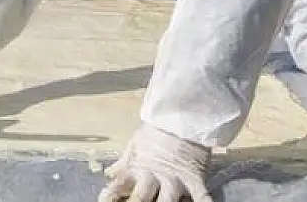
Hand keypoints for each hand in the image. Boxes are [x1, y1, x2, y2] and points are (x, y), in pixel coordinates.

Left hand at [98, 124, 213, 201]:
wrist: (183, 113)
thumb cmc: (157, 128)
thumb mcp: (135, 144)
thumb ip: (123, 163)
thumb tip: (109, 173)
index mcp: (137, 168)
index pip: (117, 187)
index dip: (110, 197)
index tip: (104, 201)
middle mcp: (154, 177)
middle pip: (140, 200)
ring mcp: (175, 180)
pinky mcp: (195, 179)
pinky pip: (201, 197)